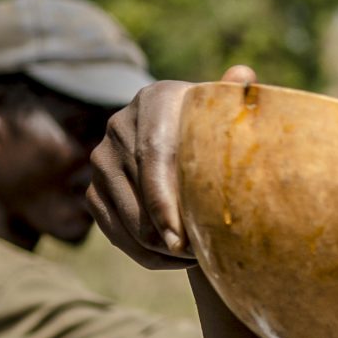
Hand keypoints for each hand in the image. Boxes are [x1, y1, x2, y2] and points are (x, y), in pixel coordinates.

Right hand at [87, 65, 256, 269]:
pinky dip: (142, 254)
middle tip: (198, 260)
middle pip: (137, 191)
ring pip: (123, 217)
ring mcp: (100, 159)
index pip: (155, 155)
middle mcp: (119, 125)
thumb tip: (244, 75)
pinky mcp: (93, 190)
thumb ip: (237, 97)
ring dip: (157, 249)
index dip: (166, 200)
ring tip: (194, 262)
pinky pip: (112, 231)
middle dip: (165, 233)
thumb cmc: (219, 131)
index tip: (183, 239)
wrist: (187, 143)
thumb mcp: (228, 114)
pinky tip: (174, 261)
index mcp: (155, 100)